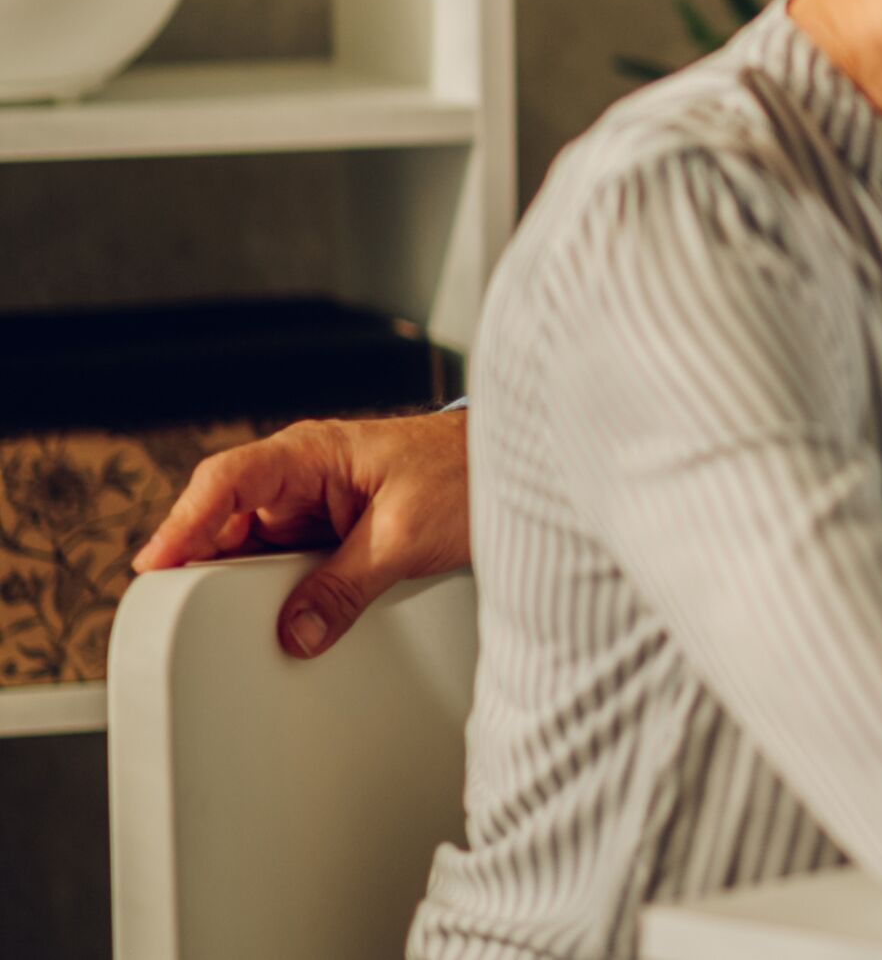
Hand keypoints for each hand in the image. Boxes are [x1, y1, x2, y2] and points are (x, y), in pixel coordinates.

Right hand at [133, 409, 472, 657]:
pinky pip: (290, 564)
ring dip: (248, 585)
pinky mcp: (334, 532)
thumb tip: (299, 633)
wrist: (517, 470)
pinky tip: (282, 620)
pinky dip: (283, 591)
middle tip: (187, 615)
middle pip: (229, 522)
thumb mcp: (405, 535)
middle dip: (209, 566)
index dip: (185, 523)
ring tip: (237, 626)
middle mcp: (304, 476)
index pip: (227, 481)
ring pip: (257, 550)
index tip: (159, 565)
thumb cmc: (468, 472)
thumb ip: (348, 585)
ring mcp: (316, 505)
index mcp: (311, 453)